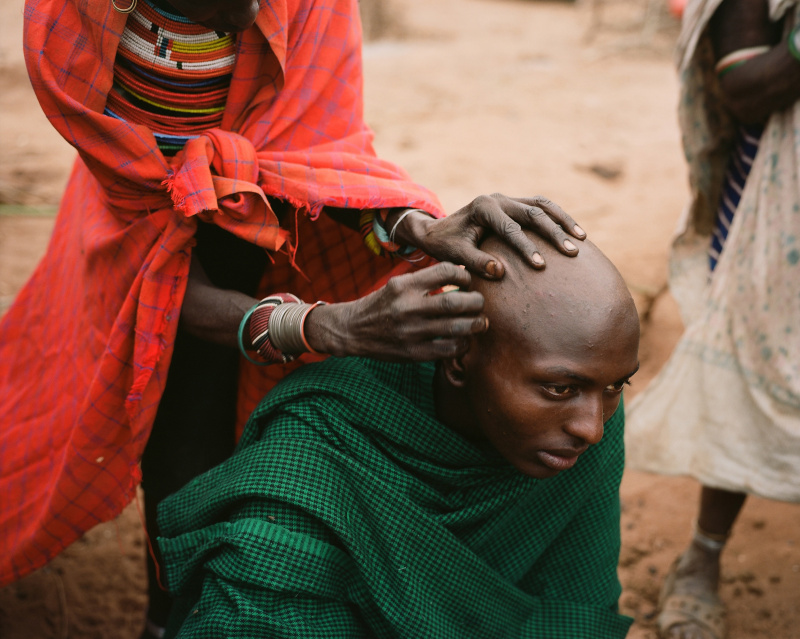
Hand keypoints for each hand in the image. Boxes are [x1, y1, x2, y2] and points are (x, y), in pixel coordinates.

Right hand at [304, 262, 487, 360]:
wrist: (353, 330)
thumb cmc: (382, 304)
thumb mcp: (398, 285)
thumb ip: (426, 281)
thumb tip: (463, 276)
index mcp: (404, 285)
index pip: (445, 272)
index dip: (464, 276)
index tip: (468, 282)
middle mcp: (407, 307)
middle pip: (455, 302)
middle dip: (475, 302)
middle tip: (480, 303)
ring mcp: (410, 332)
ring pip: (456, 327)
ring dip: (475, 324)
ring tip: (480, 322)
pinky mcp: (413, 353)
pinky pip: (448, 350)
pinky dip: (463, 344)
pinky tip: (464, 340)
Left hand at [392, 194, 585, 278]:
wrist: (439, 230)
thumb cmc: (446, 245)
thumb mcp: (455, 255)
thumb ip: (475, 262)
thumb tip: (500, 272)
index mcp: (483, 208)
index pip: (510, 228)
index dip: (526, 247)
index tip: (540, 265)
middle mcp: (498, 199)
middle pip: (533, 213)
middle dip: (554, 233)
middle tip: (571, 252)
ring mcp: (508, 199)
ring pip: (542, 206)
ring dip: (563, 221)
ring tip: (581, 240)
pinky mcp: (515, 204)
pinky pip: (542, 207)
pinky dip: (559, 218)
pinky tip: (574, 232)